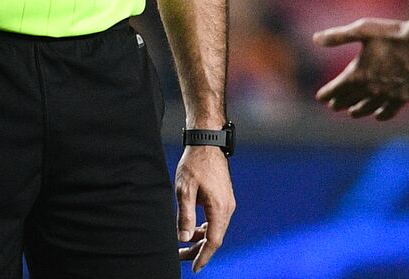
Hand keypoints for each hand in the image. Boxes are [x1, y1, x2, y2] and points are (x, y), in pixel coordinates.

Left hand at [174, 145, 234, 272]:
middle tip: (180, 257)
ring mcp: (228, 202)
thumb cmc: (195, 164)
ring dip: (201, 239)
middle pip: (215, 237)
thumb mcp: (185, 190)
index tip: (194, 268)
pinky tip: (194, 229)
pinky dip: (206, 229)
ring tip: (184, 245)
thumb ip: (185, 215)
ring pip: (216, 229)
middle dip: (199, 250)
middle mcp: (228, 207)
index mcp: (219, 208)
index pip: (213, 240)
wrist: (207, 143)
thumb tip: (184, 238)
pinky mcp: (224, 197)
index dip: (203, 257)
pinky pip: (217, 220)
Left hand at [314, 18, 408, 119]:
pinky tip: (378, 115)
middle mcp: (369, 88)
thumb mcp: (362, 29)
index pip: (334, 90)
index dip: (325, 94)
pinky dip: (380, 115)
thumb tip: (315, 39)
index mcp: (356, 74)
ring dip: (357, 111)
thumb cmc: (393, 34)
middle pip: (349, 100)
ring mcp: (386, 95)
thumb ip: (337, 36)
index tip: (320, 97)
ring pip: (366, 108)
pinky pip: (388, 111)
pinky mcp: (403, 98)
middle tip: (333, 105)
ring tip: (353, 113)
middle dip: (339, 103)